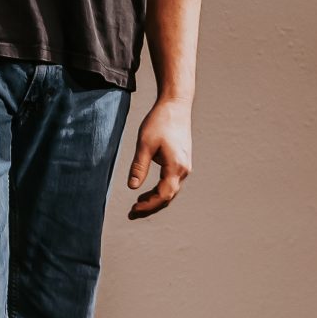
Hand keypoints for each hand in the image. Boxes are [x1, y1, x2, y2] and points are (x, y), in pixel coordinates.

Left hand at [125, 97, 193, 219]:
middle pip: (168, 197)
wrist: (176, 105)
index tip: (133, 210)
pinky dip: (160, 191)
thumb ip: (139, 166)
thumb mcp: (144, 144)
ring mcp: (185, 166)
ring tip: (137, 205)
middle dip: (150, 206)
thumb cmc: (159, 122)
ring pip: (171, 191)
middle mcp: (184, 170)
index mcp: (176, 167)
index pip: (163, 195)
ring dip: (155, 200)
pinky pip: (172, 183)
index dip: (148, 206)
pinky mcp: (182, 162)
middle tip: (132, 213)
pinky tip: (147, 192)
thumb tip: (131, 187)